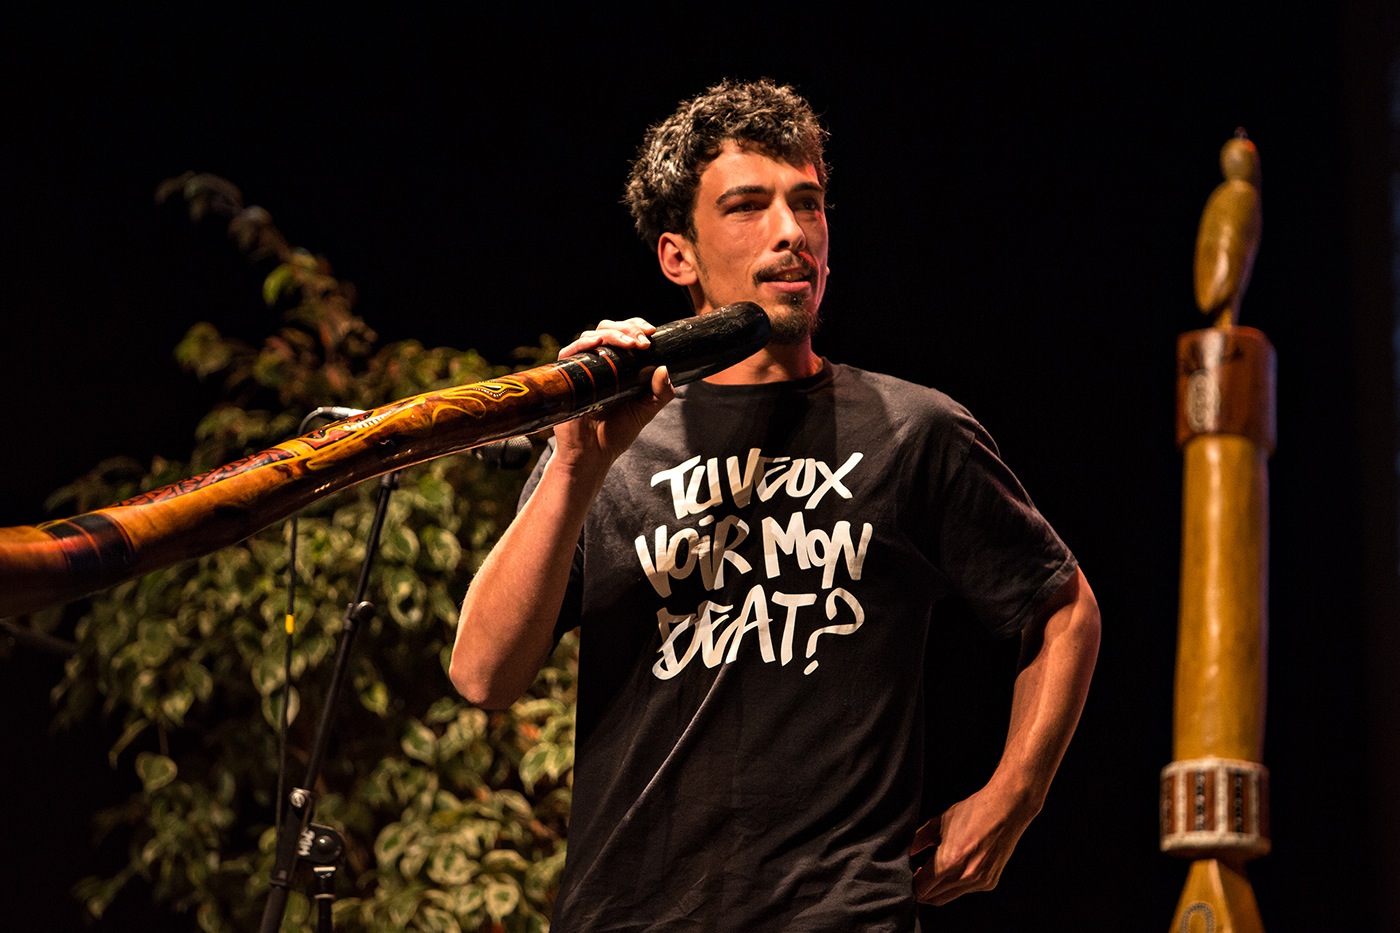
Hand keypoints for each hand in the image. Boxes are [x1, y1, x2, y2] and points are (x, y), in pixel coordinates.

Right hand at [552, 317, 674, 472]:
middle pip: (608, 328)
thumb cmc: (616, 433)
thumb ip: (660, 393)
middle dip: (628, 328)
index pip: (624, 333)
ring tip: (630, 344)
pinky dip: (584, 343)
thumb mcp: (646, 410)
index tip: (651, 332)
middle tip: (644, 341)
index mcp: (617, 365)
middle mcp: (598, 362)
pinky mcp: (566, 377)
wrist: (593, 455)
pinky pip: (570, 352)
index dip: (636, 326)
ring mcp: (582, 368)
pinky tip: (598, 343)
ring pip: (592, 336)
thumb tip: (664, 368)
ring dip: (613, 334)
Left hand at [909, 783, 1035, 905]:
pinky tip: (953, 869)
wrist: (1006, 809)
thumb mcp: (938, 822)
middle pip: (933, 898)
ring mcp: (979, 882)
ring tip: (933, 872)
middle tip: (917, 876)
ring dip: (938, 889)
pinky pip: (965, 891)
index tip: (908, 876)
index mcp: (949, 862)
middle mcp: (964, 877)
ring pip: (949, 897)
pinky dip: (955, 884)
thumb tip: (906, 852)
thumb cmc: (973, 812)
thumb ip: (918, 840)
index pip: (922, 888)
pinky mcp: (989, 883)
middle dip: (922, 890)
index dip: (912, 884)